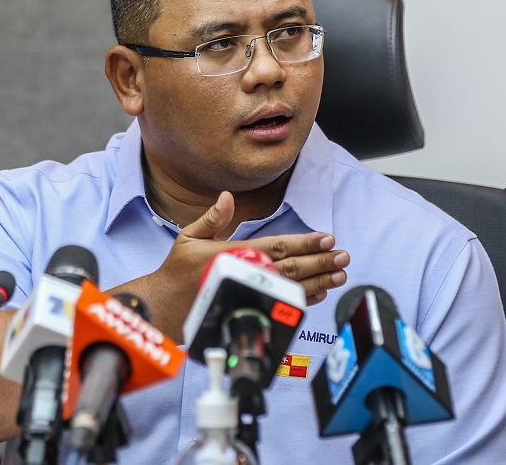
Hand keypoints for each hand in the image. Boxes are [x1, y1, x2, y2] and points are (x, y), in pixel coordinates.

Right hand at [119, 191, 348, 342]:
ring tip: (339, 274)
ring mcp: (249, 293)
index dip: (304, 242)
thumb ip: (213, 217)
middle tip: (342, 256)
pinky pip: (282, 304)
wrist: (163, 306)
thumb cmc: (177, 271)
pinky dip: (303, 300)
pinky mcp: (249, 308)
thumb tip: (228, 197)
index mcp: (234, 253)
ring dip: (318, 280)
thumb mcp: (189, 237)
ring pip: (291, 287)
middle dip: (320, 261)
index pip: (277, 245)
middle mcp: (245, 274)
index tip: (326, 238)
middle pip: (291, 266)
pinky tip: (319, 293)